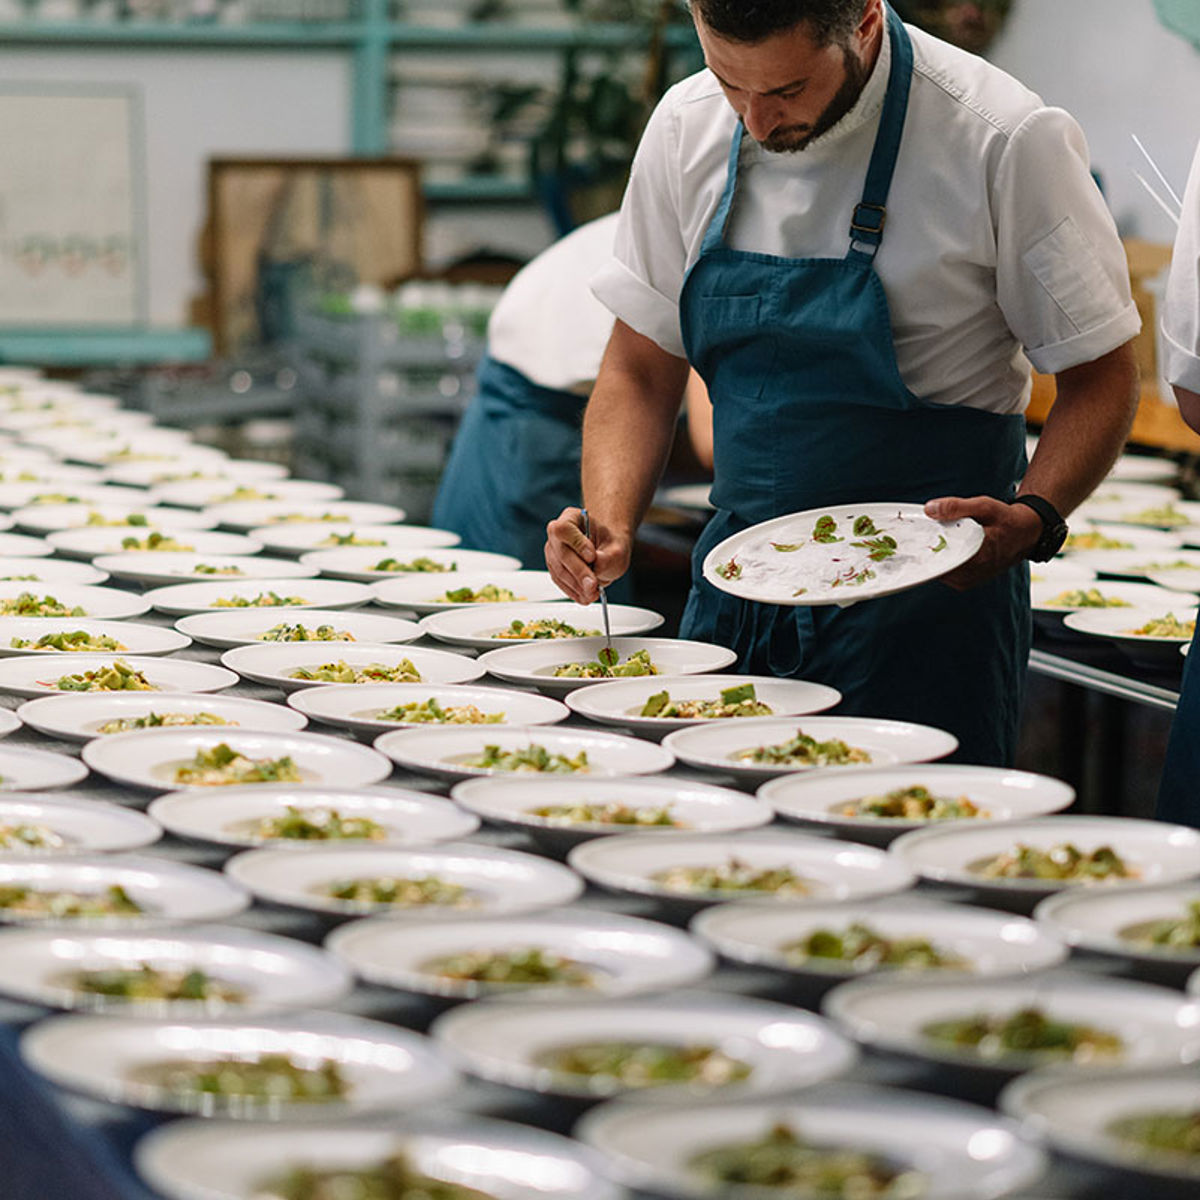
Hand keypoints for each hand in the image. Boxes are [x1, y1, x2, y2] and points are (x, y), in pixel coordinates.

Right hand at [544, 507, 632, 603]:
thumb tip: (595, 569)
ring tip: (593, 593)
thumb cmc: (610, 544)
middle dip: (578, 572)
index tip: (592, 556)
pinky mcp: (554, 568)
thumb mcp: (618, 548)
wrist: (607, 551)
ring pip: (559, 570)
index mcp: (572, 517)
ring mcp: (553, 551)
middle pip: (561, 552)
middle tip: (593, 584)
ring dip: (576, 585)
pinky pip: (560, 581)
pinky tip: (585, 595)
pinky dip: (573, 591)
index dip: (576, 544)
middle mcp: (558, 534)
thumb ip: (608, 558)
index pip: (564, 529)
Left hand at [923, 495, 1041, 589]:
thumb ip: (956, 507)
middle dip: (924, 549)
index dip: (920, 549)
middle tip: (913, 537)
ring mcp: (966, 580)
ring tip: (928, 538)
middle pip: (934, 565)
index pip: (938, 558)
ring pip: (937, 569)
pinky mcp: (963, 581)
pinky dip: (938, 559)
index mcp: (976, 557)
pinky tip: (937, 546)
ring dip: (931, 555)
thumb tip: (929, 510)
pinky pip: (943, 571)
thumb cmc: (1005, 520)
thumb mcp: (984, 506)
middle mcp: (970, 574)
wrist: (1024, 534)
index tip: (909, 540)